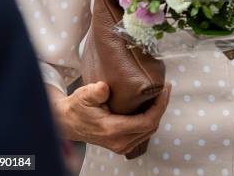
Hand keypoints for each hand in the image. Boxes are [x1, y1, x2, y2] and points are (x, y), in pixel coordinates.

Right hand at [55, 81, 170, 154]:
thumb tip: (105, 88)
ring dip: (157, 113)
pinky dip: (150, 119)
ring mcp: (121, 145)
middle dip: (161, 107)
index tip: (165, 89)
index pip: (147, 121)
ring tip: (160, 94)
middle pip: (151, 127)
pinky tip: (150, 106)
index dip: (160, 105)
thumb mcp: (84, 95)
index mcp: (113, 130)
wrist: (68, 123)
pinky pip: (143, 133)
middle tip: (165, 88)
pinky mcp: (121, 144)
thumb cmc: (78, 108)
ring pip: (149, 131)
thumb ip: (95, 92)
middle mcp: (119, 142)